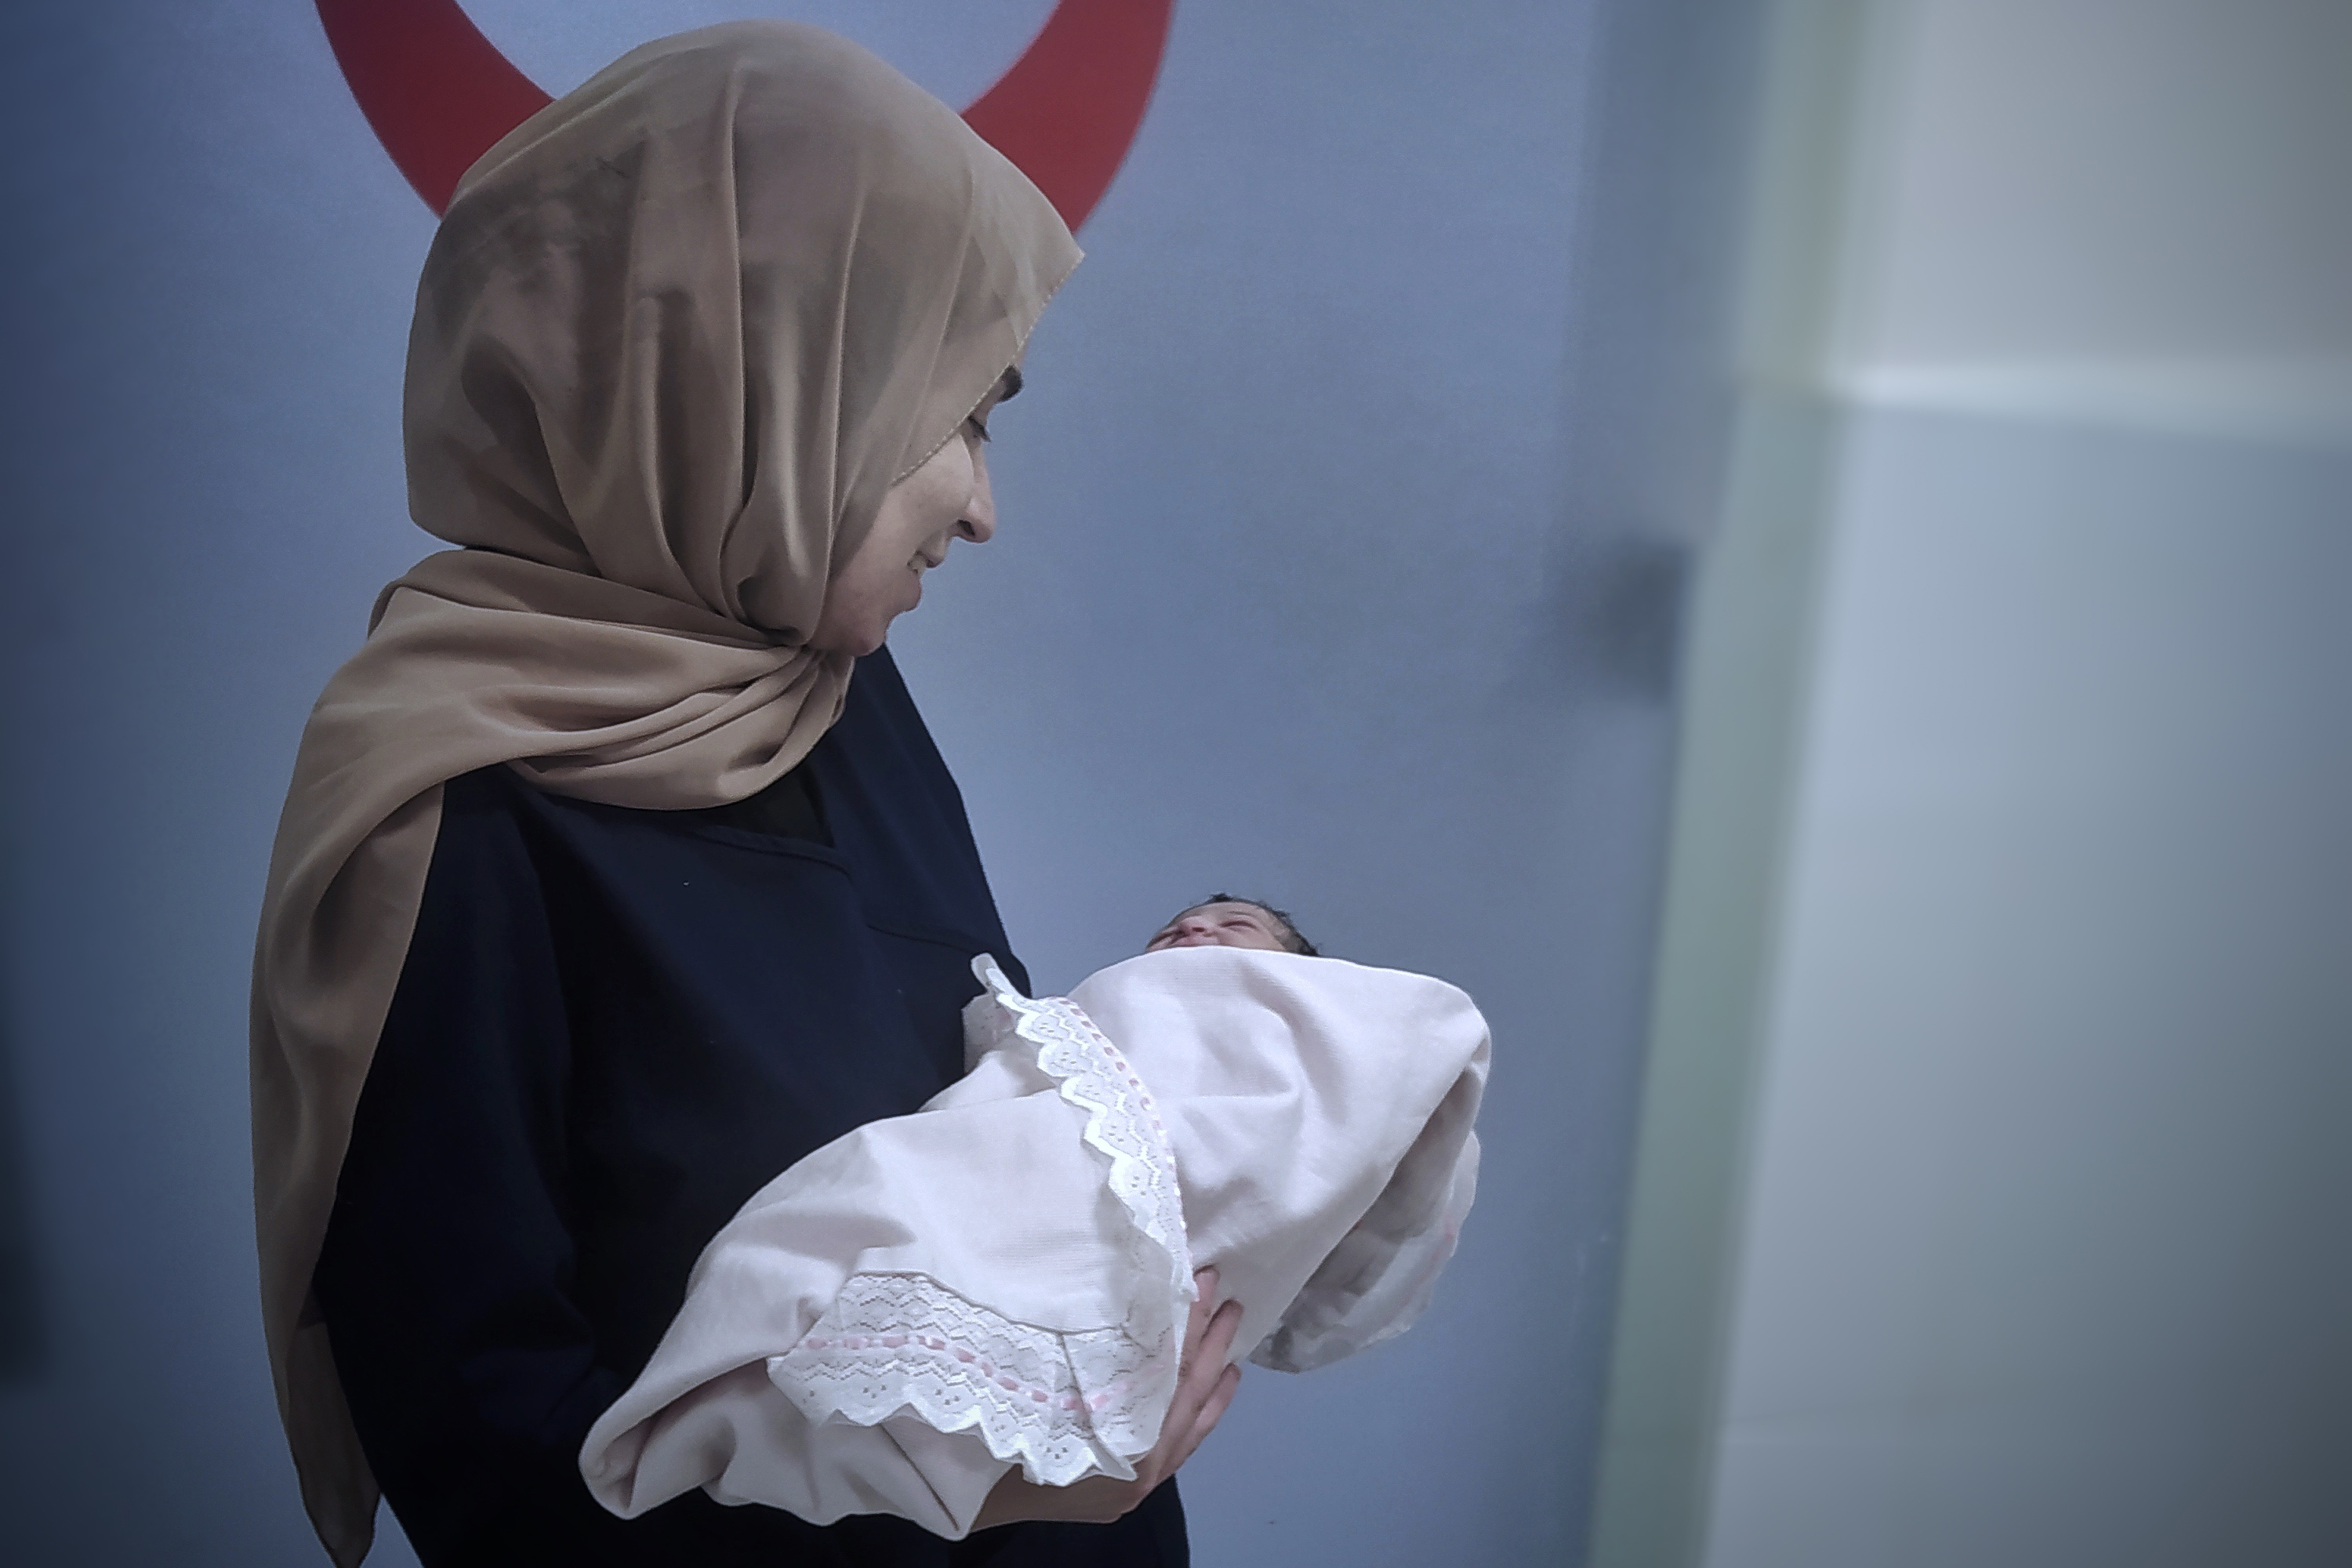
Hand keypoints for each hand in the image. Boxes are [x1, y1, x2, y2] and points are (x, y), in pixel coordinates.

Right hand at [970, 1266, 1242, 1528]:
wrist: (988, 1499)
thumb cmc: (1009, 1440)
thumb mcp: (1049, 1392)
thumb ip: (1094, 1365)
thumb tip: (1131, 1309)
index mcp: (1122, 1438)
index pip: (1169, 1374)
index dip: (1190, 1324)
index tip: (1203, 1280)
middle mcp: (1142, 1463)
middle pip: (1188, 1396)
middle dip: (1210, 1344)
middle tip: (1229, 1298)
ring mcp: (1144, 1479)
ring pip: (1194, 1424)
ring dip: (1213, 1377)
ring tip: (1232, 1338)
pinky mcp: (1140, 1485)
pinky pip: (1185, 1445)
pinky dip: (1203, 1412)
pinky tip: (1216, 1386)